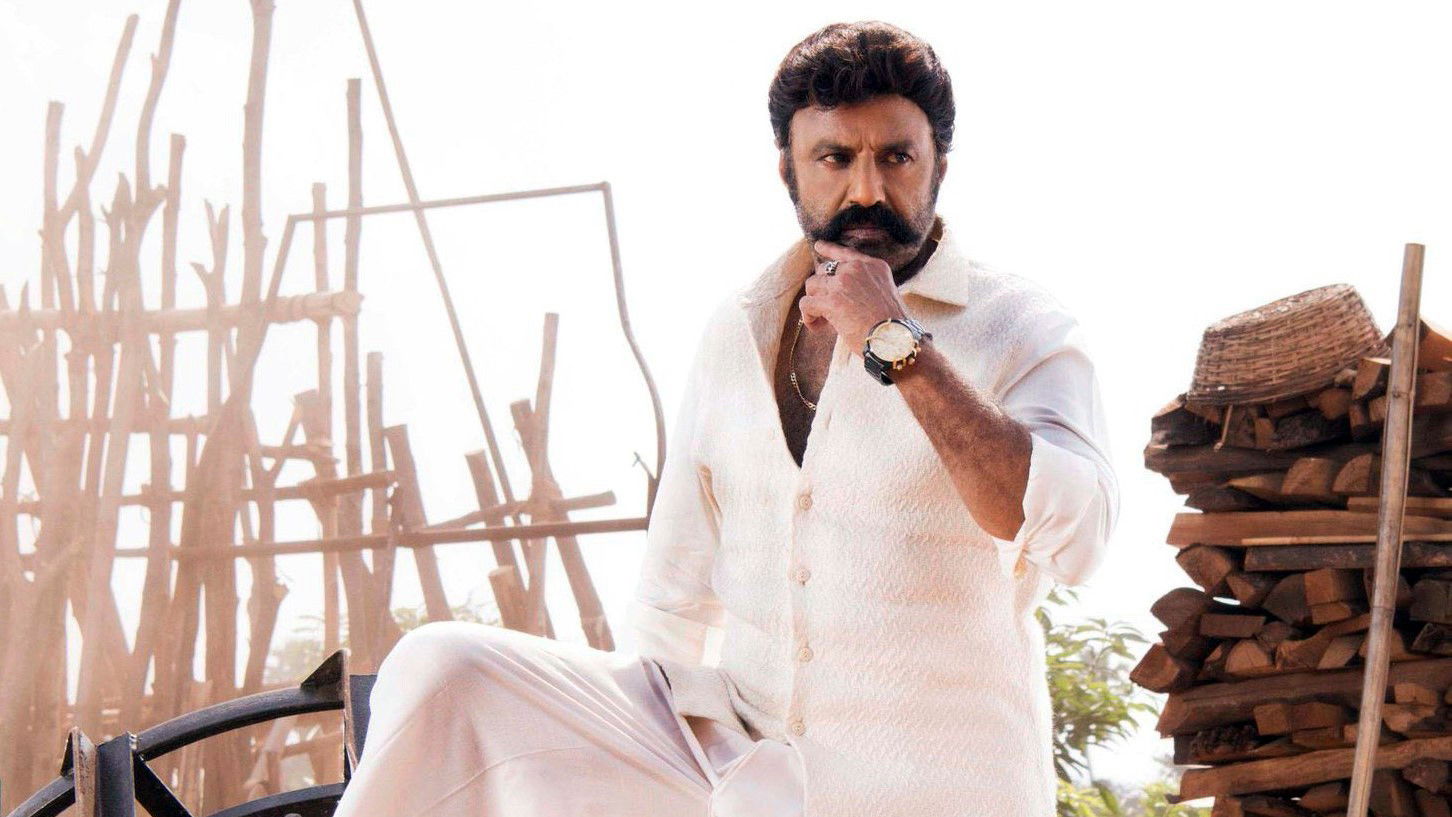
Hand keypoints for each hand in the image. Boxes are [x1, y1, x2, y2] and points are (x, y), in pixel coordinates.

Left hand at [801, 239, 910, 354]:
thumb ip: (866, 287)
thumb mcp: (886, 294)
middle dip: (822, 289)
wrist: (895, 339)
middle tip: (827, 310)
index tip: (818, 246)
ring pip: (812, 285)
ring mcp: (843, 282)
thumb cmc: (893, 326)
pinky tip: (817, 327)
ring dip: (813, 303)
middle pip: (824, 270)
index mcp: (874, 266)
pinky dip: (808, 316)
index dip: (829, 249)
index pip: (846, 253)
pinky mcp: (831, 300)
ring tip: (821, 320)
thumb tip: (842, 297)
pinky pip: (807, 303)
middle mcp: (857, 269)